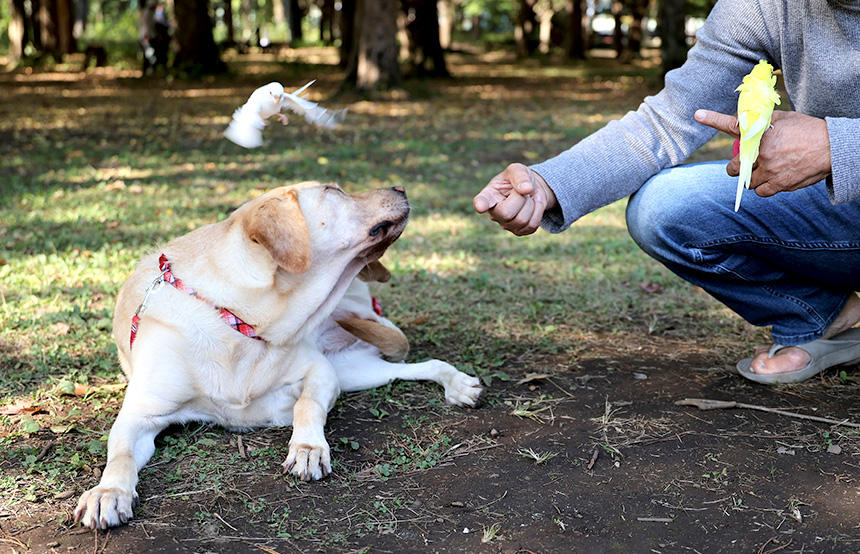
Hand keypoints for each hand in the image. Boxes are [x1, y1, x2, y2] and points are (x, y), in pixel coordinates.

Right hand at [473, 163, 556, 235]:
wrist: (532, 190)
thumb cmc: (519, 179)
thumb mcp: (518, 170)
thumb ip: (520, 176)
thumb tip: (526, 189)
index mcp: (489, 195)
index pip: (481, 201)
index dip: (481, 204)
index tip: (480, 206)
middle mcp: (493, 213)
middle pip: (506, 213)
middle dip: (521, 199)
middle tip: (522, 191)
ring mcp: (505, 224)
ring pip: (522, 220)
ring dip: (531, 205)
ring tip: (527, 198)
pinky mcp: (518, 232)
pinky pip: (531, 226)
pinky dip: (537, 213)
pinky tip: (532, 206)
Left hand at [694, 109, 831, 196]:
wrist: (833, 146)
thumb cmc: (808, 130)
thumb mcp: (785, 119)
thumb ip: (764, 122)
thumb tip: (748, 122)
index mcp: (762, 133)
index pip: (733, 125)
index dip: (713, 119)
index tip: (698, 114)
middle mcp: (762, 152)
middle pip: (734, 167)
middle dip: (737, 167)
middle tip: (746, 164)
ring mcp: (770, 170)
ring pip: (747, 182)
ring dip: (751, 178)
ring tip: (765, 171)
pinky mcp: (779, 184)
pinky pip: (761, 191)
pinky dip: (763, 187)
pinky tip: (772, 179)